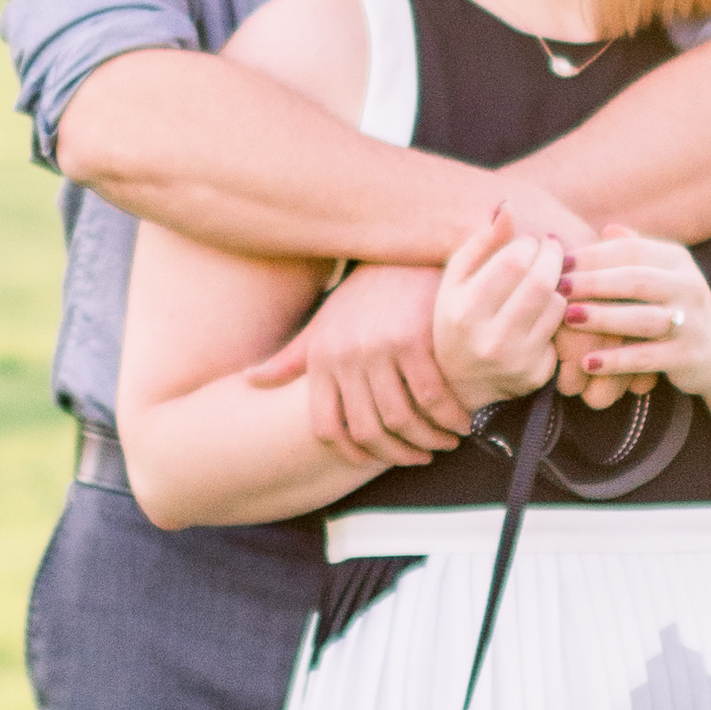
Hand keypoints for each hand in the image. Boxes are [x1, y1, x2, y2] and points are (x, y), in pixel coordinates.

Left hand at [248, 260, 463, 467]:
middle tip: (422, 457)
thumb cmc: (366, 289)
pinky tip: (460, 420)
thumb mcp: (324, 322)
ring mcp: (379, 349)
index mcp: (321, 359)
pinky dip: (449, 416)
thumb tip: (250, 379)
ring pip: (401, 418)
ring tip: (446, 440)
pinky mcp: (414, 338)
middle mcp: (345, 357)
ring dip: (428, 440)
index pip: (326, 427)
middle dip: (399, 453)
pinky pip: (432, 395)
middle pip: (368, 430)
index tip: (377, 461)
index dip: (352, 454)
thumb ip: (292, 357)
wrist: (406, 248)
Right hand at [433, 202, 568, 410]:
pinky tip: (548, 306)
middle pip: (540, 282)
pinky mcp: (536, 374)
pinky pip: (562, 329)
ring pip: (556, 304)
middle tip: (552, 248)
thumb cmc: (460, 318)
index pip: (512, 262)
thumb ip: (482, 241)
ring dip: (558, 284)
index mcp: (463, 311)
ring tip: (546, 277)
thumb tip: (508, 206)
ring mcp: (515, 361)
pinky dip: (560, 311)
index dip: (529, 245)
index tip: (529, 242)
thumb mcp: (457, 280)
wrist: (462, 383)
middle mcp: (488, 339)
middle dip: (552, 257)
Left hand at [555, 232, 710, 397]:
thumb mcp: (663, 276)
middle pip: (636, 279)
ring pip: (642, 318)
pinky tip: (588, 363)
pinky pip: (646, 358)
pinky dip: (616, 361)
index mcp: (678, 261)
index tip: (559, 262)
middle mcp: (689, 286)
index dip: (593, 255)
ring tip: (568, 318)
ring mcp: (692, 323)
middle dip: (593, 282)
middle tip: (558, 287)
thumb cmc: (676, 309)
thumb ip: (636, 252)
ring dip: (602, 318)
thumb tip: (606, 228)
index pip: (631, 250)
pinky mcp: (688, 356)